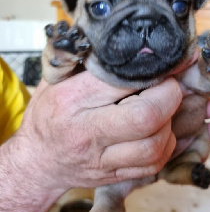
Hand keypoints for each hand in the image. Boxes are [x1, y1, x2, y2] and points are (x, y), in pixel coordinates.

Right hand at [16, 72, 182, 192]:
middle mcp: (87, 132)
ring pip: (154, 145)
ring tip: (164, 109)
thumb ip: (82, 57)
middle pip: (145, 116)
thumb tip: (116, 35)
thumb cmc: (48, 114)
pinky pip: (155, 164)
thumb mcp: (55, 78)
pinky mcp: (115, 176)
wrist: (37, 160)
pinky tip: (160, 131)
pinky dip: (167, 144)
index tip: (164, 62)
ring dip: (170, 123)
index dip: (152, 70)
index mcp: (71, 100)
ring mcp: (102, 159)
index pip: (121, 81)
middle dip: (170, 95)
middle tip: (169, 85)